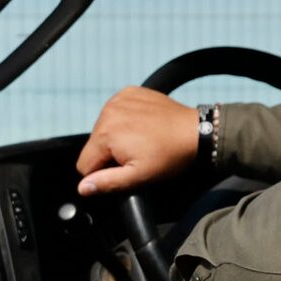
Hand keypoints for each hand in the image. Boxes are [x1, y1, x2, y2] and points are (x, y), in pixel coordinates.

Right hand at [75, 88, 199, 195]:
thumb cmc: (170, 155)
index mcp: (105, 134)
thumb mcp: (139, 177)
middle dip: (109, 153)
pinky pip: (114, 112)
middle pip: (93, 146)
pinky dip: (123, 120)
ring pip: (102, 129)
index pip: (84, 164)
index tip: (124, 168)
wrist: (196, 130)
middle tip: (136, 154)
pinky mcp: (128, 93)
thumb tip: (83, 188)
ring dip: (115, 137)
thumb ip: (107, 183)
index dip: (102, 173)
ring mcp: (118, 100)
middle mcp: (107, 112)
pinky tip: (140, 126)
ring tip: (140, 140)